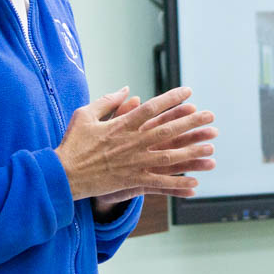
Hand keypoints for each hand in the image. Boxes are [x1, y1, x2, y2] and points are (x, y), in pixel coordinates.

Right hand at [57, 86, 217, 203]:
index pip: (152, 108)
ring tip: (210, 148)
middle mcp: (132, 142)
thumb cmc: (72, 144)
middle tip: (210, 117)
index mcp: (122, 125)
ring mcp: (134, 163)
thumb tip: (127, 89)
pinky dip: (178, 183)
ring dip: (191, 152)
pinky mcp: (132, 181)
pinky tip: (194, 184)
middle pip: (167, 130)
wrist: (63, 175)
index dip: (172, 99)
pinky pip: (159, 182)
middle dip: (191, 123)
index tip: (189, 92)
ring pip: (169, 156)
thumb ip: (108, 101)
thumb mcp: (85, 115)